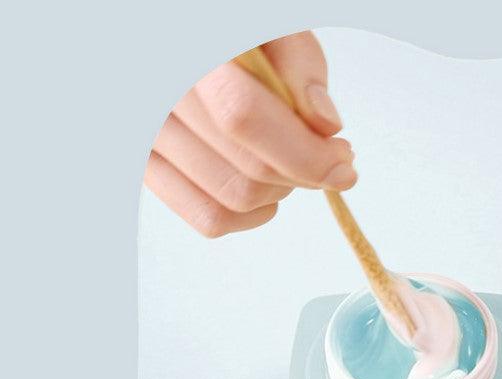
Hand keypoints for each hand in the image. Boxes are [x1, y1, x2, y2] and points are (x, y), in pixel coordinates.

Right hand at [144, 32, 356, 236]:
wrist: (189, 44)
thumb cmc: (235, 36)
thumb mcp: (270, 26)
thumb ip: (298, 64)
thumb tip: (325, 126)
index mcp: (188, 56)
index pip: (242, 116)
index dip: (303, 152)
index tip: (344, 166)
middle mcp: (156, 100)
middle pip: (246, 170)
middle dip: (303, 173)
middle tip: (329, 153)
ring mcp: (147, 141)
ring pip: (232, 201)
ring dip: (281, 191)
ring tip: (291, 157)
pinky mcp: (150, 170)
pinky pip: (209, 218)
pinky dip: (252, 214)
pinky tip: (269, 187)